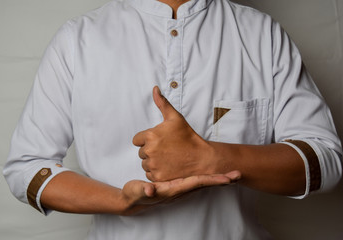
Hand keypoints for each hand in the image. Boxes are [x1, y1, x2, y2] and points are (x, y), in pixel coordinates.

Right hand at [120, 171, 240, 215]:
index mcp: (174, 188)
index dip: (213, 180)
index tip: (228, 178)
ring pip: (202, 180)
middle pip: (205, 183)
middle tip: (239, 174)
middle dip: (222, 179)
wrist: (133, 199)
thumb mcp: (136, 191)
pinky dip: (208, 175)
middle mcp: (181, 188)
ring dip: (217, 177)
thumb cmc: (135, 195)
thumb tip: (151, 189)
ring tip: (232, 173)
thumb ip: (143, 190)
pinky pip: (196, 179)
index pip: (197, 183)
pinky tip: (212, 171)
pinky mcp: (178, 183)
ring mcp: (180, 186)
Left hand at [133, 86, 215, 180]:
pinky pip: (149, 175)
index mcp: (150, 136)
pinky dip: (157, 172)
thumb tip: (154, 89)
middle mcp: (149, 151)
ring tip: (168, 158)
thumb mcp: (175, 118)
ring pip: (145, 164)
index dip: (147, 140)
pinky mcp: (158, 177)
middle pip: (141, 152)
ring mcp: (153, 165)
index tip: (160, 141)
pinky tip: (168, 167)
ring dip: (153, 162)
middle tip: (167, 149)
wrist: (201, 158)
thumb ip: (162, 103)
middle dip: (151, 151)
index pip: (137, 140)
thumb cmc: (188, 136)